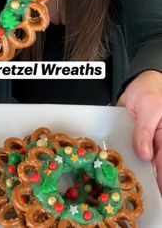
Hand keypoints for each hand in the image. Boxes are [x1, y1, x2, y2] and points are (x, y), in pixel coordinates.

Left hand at [118, 70, 161, 194]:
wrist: (139, 82)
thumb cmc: (150, 91)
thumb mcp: (150, 108)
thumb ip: (145, 131)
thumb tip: (145, 154)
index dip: (160, 178)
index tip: (158, 192)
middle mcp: (157, 142)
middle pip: (155, 165)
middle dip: (150, 178)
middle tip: (139, 192)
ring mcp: (146, 142)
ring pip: (143, 161)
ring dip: (136, 170)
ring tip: (127, 183)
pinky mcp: (135, 138)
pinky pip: (132, 151)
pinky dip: (126, 159)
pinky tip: (118, 168)